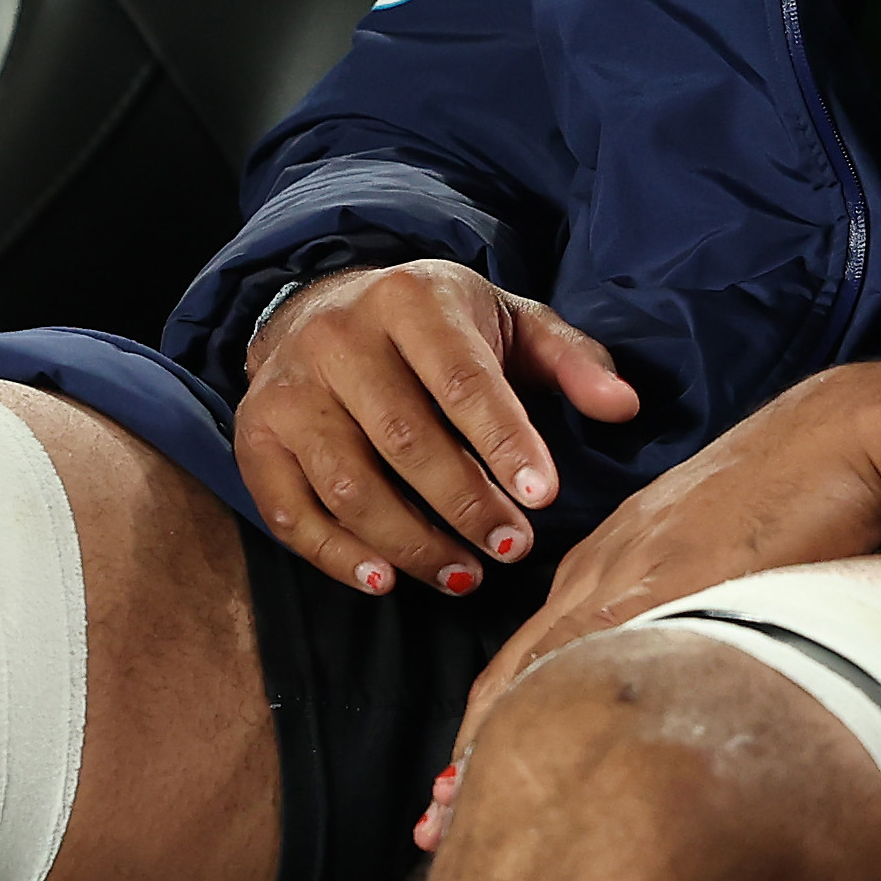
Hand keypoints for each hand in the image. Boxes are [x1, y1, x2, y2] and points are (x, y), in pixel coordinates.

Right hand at [232, 261, 642, 595]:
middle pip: (405, 440)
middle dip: (465, 505)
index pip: (462, 379)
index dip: (505, 443)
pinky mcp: (257, 438)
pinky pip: (292, 513)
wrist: (319, 308)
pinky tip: (388, 580)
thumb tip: (624, 408)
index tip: (544, 498)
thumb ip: (571, 361)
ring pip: (350, 486)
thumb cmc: (434, 329)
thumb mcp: (509, 323)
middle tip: (513, 549)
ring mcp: (289, 391)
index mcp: (409, 299)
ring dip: (411, 544)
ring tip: (466, 576)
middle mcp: (338, 338)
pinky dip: (338, 557)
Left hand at [427, 356, 880, 838]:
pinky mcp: (672, 583)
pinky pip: (595, 659)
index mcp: (608, 568)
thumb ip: (692, 617)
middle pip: (510, 677)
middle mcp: (601, 571)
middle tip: (432, 832)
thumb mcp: (724, 565)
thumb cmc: (799, 496)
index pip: (526, 661)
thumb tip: (692, 687)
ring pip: (535, 674)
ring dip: (491, 750)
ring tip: (459, 819)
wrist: (844, 436)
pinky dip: (554, 715)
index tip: (456, 794)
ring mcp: (631, 576)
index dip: (486, 731)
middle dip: (465, 757)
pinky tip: (540, 766)